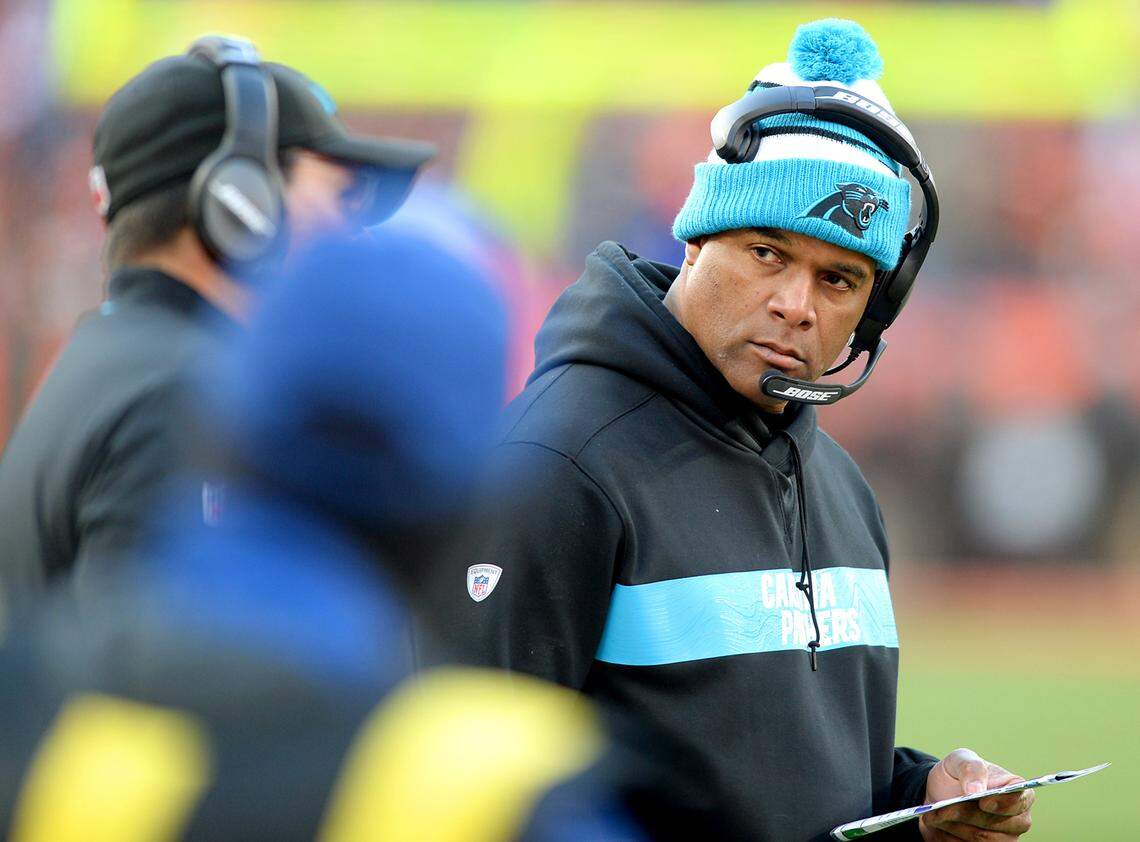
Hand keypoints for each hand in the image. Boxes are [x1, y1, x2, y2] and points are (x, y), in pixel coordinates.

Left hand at [918, 748, 1033, 840]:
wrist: (938, 793)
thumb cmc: (957, 774)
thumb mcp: (960, 760)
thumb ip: (971, 768)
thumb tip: (976, 789)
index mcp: (1017, 791)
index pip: (1022, 800)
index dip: (1004, 803)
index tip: (982, 801)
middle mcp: (1016, 819)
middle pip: (999, 824)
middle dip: (968, 815)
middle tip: (943, 808)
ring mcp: (1002, 838)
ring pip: (982, 838)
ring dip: (955, 827)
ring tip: (933, 815)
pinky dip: (949, 836)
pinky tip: (936, 825)